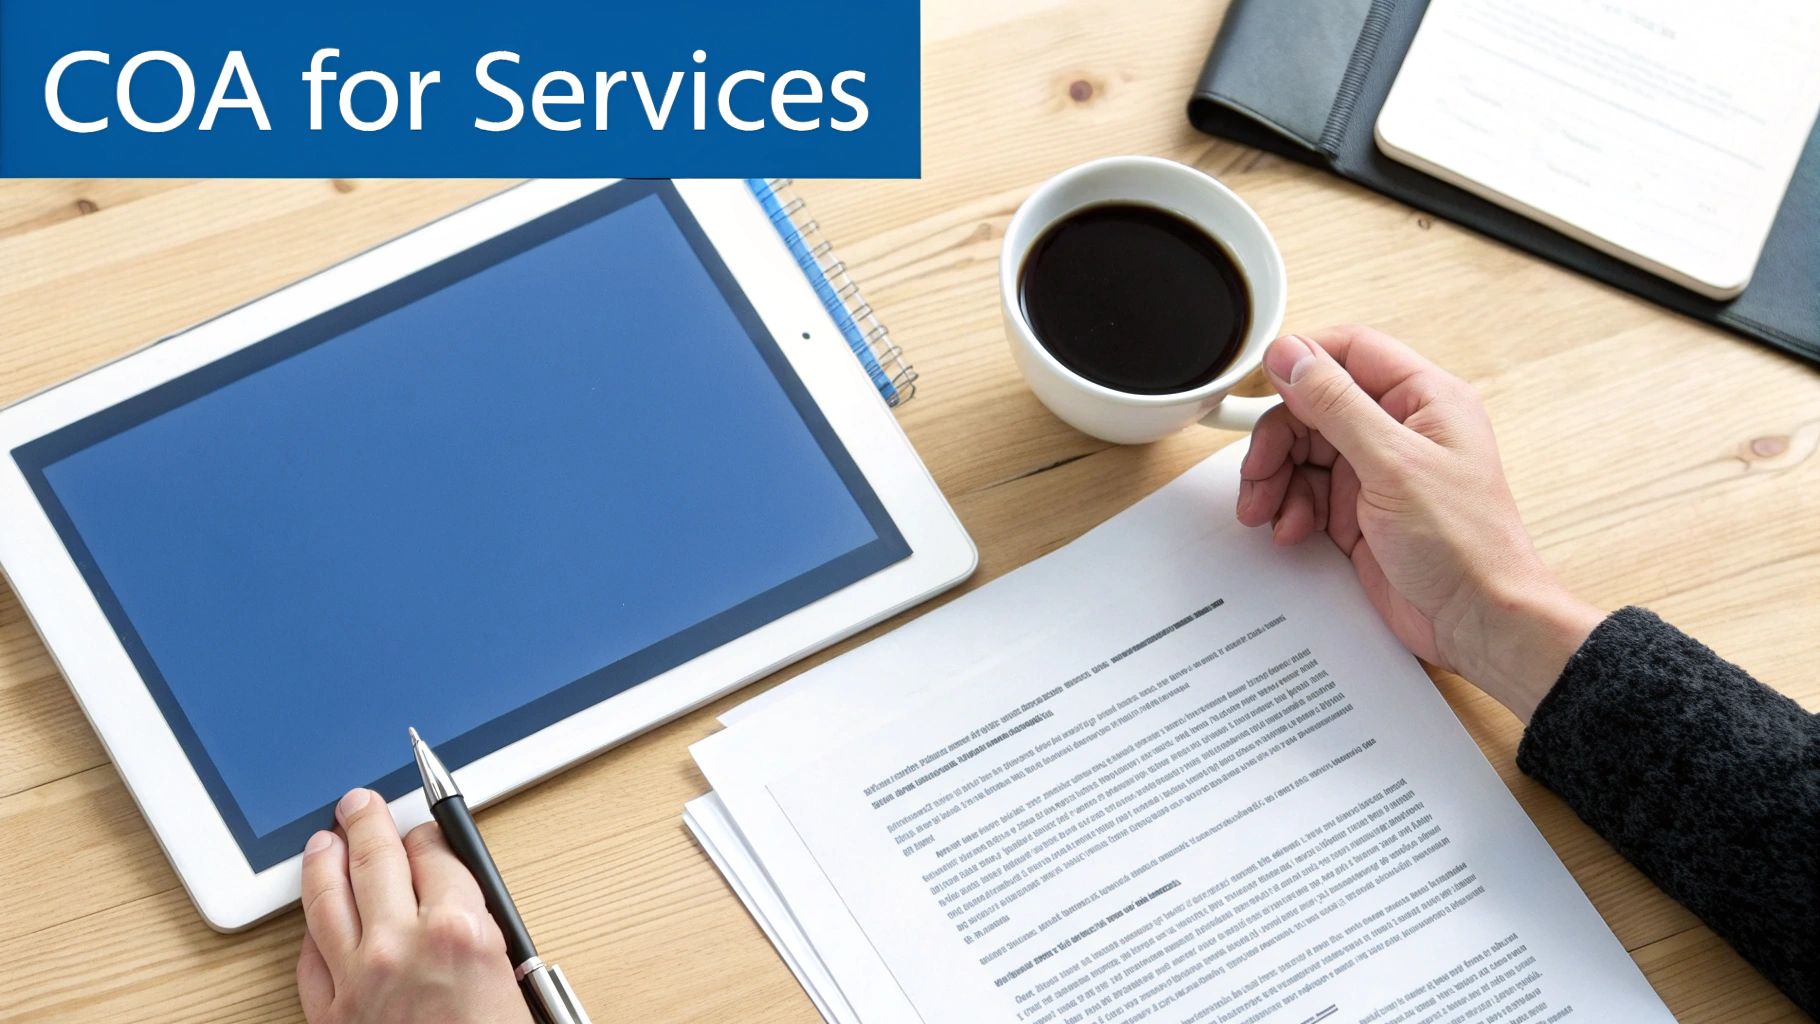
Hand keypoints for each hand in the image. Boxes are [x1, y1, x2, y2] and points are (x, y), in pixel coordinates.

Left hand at [298, 789, 533, 1023]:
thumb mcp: (511, 976)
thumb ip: (475, 924)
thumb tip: (447, 891)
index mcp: (459, 930)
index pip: (433, 850)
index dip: (428, 833)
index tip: (424, 830)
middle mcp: (400, 944)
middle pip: (375, 857)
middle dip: (367, 821)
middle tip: (359, 804)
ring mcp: (356, 978)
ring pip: (327, 897)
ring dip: (323, 859)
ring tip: (323, 840)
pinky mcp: (328, 1014)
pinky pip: (309, 955)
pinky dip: (312, 929)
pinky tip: (317, 916)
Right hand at [1235, 326, 1602, 720]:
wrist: (1476, 622)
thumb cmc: (1463, 544)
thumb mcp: (1392, 463)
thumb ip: (1336, 404)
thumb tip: (1291, 354)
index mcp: (1422, 399)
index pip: (1349, 352)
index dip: (1300, 365)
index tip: (1263, 389)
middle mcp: (1399, 428)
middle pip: (1313, 407)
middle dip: (1278, 440)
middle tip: (1259, 473)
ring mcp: (1377, 471)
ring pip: (1302, 452)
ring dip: (1276, 479)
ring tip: (1265, 512)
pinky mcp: (1358, 511)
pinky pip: (1306, 494)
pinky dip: (1289, 510)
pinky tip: (1291, 532)